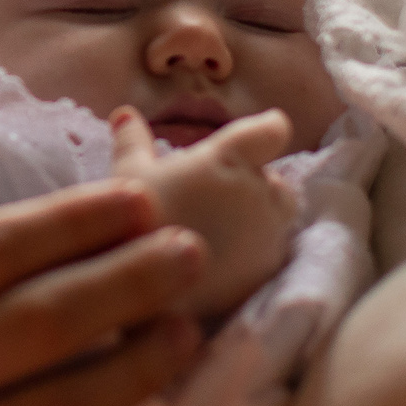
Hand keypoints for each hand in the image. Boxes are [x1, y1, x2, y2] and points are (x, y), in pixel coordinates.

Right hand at [109, 107, 297, 317]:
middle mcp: (258, 190)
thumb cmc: (133, 224)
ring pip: (280, 213)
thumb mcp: (125, 176)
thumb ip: (132, 140)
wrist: (148, 293)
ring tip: (223, 227)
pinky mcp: (268, 267)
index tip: (259, 135)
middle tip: (217, 197)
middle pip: (274, 177)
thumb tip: (126, 113)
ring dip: (261, 213)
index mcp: (228, 158)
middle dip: (255, 182)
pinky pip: (272, 247)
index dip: (267, 130)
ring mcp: (268, 231)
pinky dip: (256, 246)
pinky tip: (225, 256)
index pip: (271, 131)